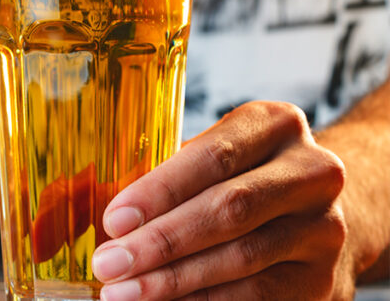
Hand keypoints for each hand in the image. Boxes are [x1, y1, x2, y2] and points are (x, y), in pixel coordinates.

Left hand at [92, 101, 349, 299]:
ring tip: (125, 291)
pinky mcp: (323, 278)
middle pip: (229, 210)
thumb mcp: (209, 157)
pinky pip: (257, 296)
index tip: (114, 221)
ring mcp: (323, 228)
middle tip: (110, 264)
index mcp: (274, 125)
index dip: (159, 192)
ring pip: (241, 259)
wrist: (316, 214)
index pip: (212, 157)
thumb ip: (159, 172)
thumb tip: (87, 203)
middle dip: (160, 242)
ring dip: (174, 281)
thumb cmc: (241, 178)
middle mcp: (310, 172)